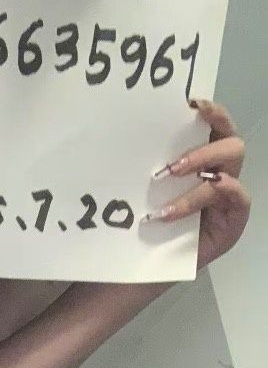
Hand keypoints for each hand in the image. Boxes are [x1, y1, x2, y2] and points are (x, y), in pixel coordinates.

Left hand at [146, 100, 250, 269]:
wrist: (144, 266)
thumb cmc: (145, 226)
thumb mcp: (142, 190)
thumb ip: (148, 165)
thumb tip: (128, 133)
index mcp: (199, 159)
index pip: (213, 125)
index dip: (209, 110)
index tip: (190, 102)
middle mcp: (218, 171)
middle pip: (228, 140)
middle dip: (202, 145)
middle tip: (171, 165)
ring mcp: (228, 195)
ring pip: (232, 161)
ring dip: (203, 165)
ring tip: (170, 181)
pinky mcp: (232, 219)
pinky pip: (239, 197)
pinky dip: (219, 191)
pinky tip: (195, 197)